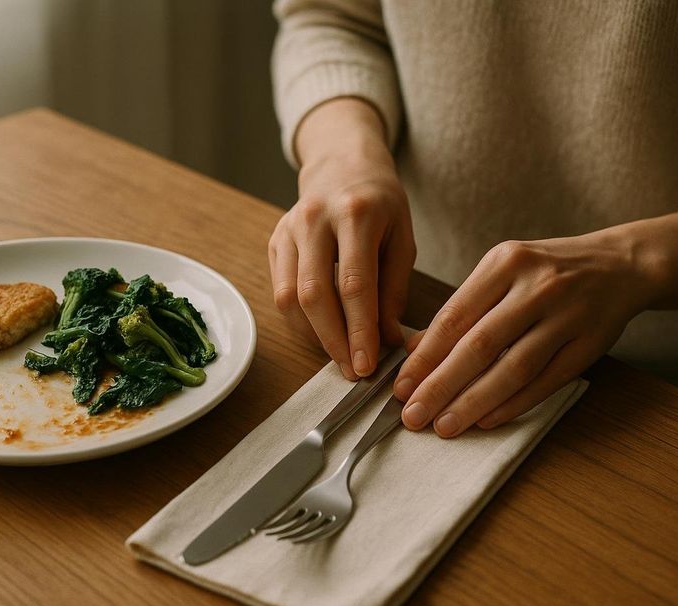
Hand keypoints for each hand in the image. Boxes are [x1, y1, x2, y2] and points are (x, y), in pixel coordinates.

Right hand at [269, 98, 414, 378]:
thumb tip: (388, 341)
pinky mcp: (275, 241)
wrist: (342, 162)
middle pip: (314, 295)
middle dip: (333, 341)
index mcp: (356, 214)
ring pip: (289, 297)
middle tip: (352, 371)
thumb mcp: (402, 238)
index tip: (366, 366)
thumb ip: (394, 290)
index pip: (354, 285)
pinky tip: (322, 333)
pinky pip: (280, 291)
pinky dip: (300, 320)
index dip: (359, 331)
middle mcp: (314, 219)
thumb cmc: (380, 204)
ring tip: (339, 356)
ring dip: (313, 335)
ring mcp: (288, 230)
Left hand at [393, 211, 677, 435]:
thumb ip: (462, 310)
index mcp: (505, 262)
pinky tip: (488, 420)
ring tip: (446, 426)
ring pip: (514, 367)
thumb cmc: (546, 271)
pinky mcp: (590, 343)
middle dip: (441, 385)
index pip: (455, 315)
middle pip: (480, 344)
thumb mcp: (502, 273)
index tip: (401, 387)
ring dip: (475, 402)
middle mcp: (537, 285)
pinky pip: (546, 381)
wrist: (620, 265)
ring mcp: (567, 314)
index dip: (425, 356)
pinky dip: (514, 403)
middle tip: (413, 416)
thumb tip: (414, 352)